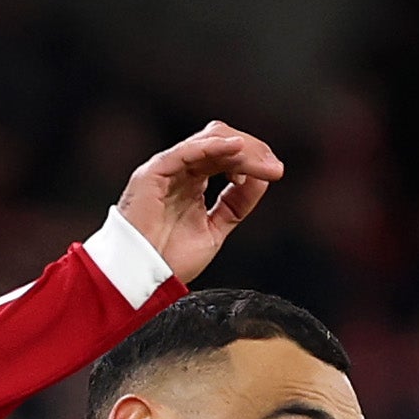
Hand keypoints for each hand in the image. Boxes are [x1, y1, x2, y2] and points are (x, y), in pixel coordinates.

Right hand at [116, 120, 284, 284]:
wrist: (143, 276)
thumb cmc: (170, 259)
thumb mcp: (216, 229)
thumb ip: (236, 205)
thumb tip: (261, 179)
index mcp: (192, 181)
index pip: (225, 155)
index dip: (251, 159)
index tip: (275, 173)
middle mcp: (179, 171)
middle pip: (219, 142)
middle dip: (252, 151)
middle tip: (274, 168)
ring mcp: (166, 169)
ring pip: (207, 143)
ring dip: (240, 150)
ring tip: (264, 165)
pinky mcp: (153, 173)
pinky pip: (186, 152)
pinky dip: (212, 147)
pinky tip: (236, 148)